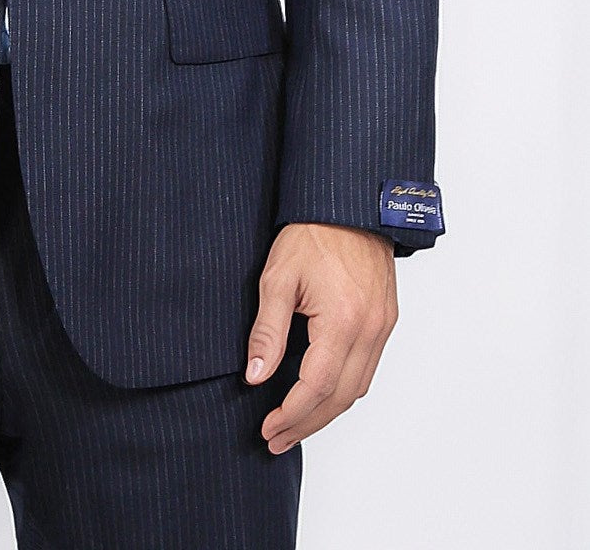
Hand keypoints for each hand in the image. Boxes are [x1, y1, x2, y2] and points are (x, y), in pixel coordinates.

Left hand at [245, 222, 397, 454]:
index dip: (292, 414)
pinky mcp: (385, 319)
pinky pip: (368, 368)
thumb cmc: (314, 232)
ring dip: (327, 411)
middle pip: (342, 397)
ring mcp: (383, 326)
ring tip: (295, 423)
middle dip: (308, 423)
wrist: (349, 203)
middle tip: (277, 438)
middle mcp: (370, 330)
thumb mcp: (278, 277)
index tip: (269, 427)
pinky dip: (344, 388)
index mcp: (344, 321)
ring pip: (359, 387)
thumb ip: (268, 330)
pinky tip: (321, 392)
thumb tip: (256, 375)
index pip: (318, 386)